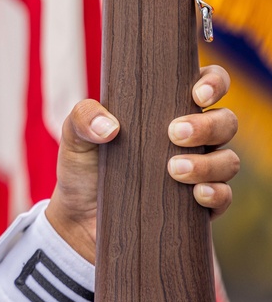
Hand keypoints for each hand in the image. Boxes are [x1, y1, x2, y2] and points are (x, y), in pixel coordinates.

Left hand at [45, 65, 238, 262]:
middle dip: (208, 125)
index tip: (197, 93)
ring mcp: (199, 171)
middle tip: (175, 133)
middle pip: (225, 121)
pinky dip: (216, 193)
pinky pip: (224, 196)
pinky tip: (197, 194)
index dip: (213, 82)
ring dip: (208, 163)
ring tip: (173, 169)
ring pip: (228, 159)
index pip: (207, 85)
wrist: (79, 219)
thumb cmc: (83, 167)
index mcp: (165, 110)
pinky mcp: (199, 206)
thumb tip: (109, 126)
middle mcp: (191, 138)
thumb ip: (83, 118)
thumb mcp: (74, 137)